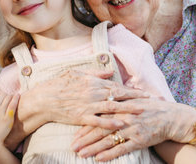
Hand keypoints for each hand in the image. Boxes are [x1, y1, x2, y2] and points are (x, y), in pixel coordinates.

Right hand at [0, 92, 19, 158]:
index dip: (1, 92)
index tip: (5, 91)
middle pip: (3, 95)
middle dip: (8, 93)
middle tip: (13, 90)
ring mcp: (0, 112)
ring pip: (8, 98)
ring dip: (12, 94)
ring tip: (16, 92)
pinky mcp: (8, 117)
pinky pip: (13, 104)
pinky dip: (16, 98)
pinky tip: (18, 95)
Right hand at [20, 69, 149, 129]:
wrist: (44, 99)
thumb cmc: (59, 84)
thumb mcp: (76, 73)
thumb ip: (94, 73)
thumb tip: (109, 71)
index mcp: (93, 82)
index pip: (117, 86)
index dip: (132, 90)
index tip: (145, 93)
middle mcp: (93, 93)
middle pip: (119, 96)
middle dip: (137, 98)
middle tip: (151, 101)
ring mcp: (88, 105)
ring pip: (113, 107)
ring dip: (129, 110)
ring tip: (143, 112)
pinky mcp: (82, 117)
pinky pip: (99, 121)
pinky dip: (111, 123)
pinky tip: (122, 125)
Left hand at [71, 98, 195, 161]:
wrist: (171, 117)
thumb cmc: (151, 107)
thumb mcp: (133, 100)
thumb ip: (118, 99)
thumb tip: (103, 98)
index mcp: (120, 106)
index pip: (98, 115)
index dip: (85, 123)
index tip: (73, 131)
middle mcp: (124, 116)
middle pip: (100, 128)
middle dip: (85, 138)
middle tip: (72, 145)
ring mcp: (131, 128)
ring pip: (108, 139)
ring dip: (93, 147)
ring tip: (81, 153)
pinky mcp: (139, 140)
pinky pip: (122, 148)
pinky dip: (110, 154)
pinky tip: (99, 159)